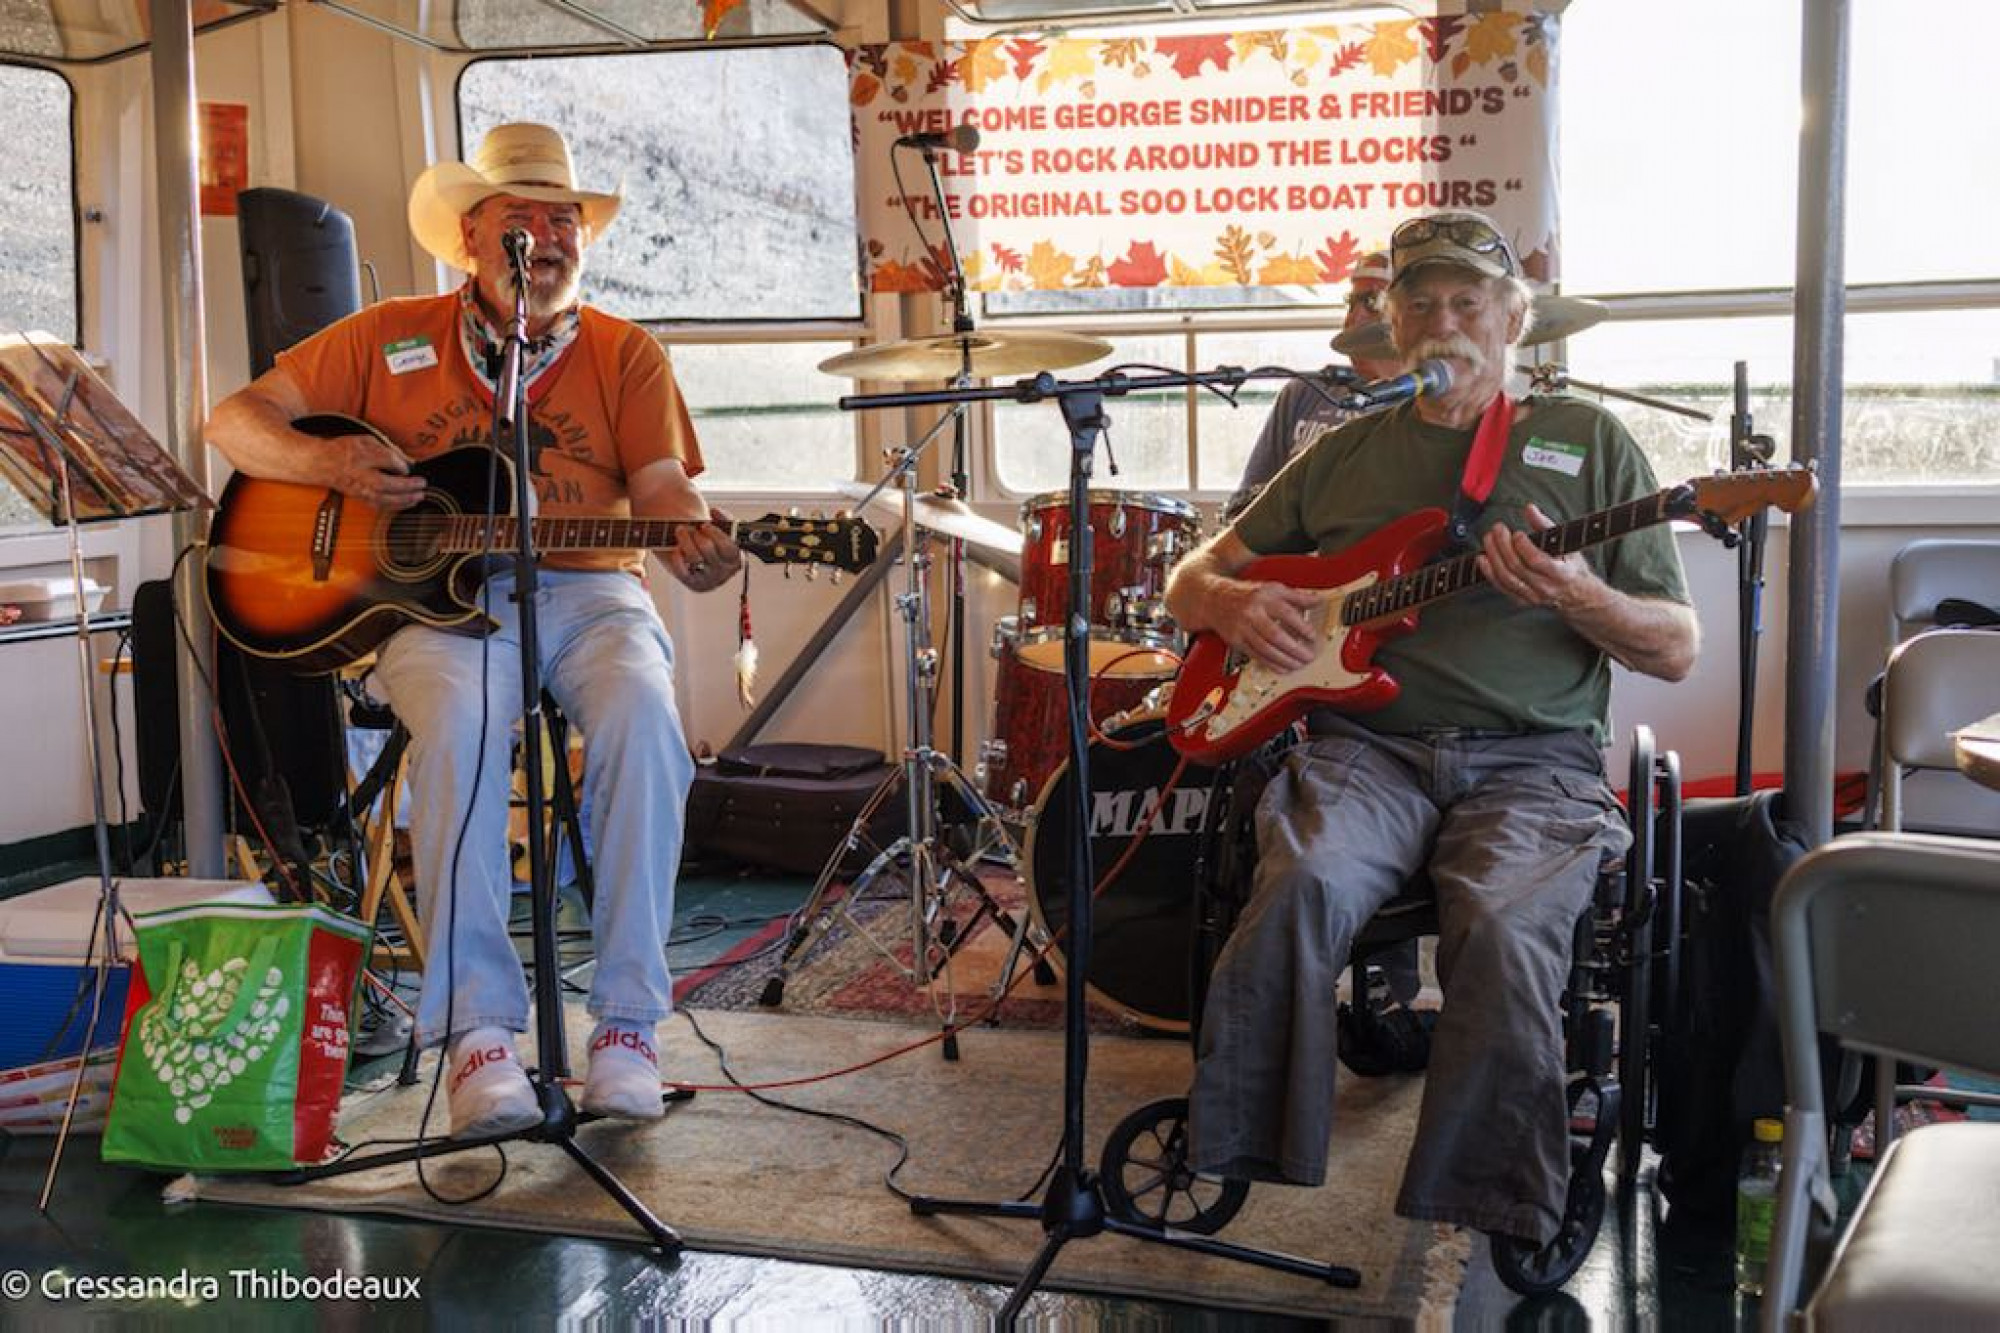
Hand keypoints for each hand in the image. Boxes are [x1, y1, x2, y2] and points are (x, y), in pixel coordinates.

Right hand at [332, 431, 425, 510]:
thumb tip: (407, 459)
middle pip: (385, 484)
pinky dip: (395, 506)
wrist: (322, 463)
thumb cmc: (345, 450)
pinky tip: (406, 503)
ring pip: (383, 499)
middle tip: (421, 484)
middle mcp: (359, 475)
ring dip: (404, 499)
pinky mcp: (360, 498)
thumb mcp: (367, 440)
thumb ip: (388, 449)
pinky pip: (380, 506)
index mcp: (360, 456)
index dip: (401, 464)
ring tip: (419, 496)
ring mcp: (359, 489)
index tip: (409, 466)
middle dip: (406, 486)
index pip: (385, 460)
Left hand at [666, 509, 742, 591]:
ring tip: (680, 531)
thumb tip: (716, 512)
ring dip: (684, 539)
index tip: (704, 525)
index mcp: (736, 559)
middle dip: (695, 533)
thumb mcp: (721, 528)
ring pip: (694, 557)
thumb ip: (723, 518)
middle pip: (708, 548)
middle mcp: (725, 572)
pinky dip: (677, 558)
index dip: (715, 534)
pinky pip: (683, 570)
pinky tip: (677, 550)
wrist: (696, 557)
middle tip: (688, 527)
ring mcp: (710, 580)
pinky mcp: (694, 585)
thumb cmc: (710, 539)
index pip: (728, 547)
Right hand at [1212, 579, 1324, 673]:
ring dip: (1284, 660)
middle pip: (1275, 634)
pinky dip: (1271, 664)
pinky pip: (1255, 655)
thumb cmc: (1246, 594)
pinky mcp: (1236, 641)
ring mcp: (1242, 628)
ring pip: (1265, 648)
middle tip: (1308, 656)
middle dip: (1294, 649)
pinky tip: (1282, 668)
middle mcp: (1252, 612)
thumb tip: (1317, 601)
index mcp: (1263, 597)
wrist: (1214, 599)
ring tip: (1298, 664)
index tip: (1312, 636)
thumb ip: (1297, 596)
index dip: (1301, 626)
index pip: (1286, 613)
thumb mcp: (1273, 589)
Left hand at [1477, 503, 1602, 615]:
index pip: (1537, 561)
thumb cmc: (1571, 565)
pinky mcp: (1521, 600)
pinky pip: (1501, 587)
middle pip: (1517, 568)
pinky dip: (1489, 572)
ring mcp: (1533, 596)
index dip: (1523, 546)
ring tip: (1489, 539)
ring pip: (1506, 578)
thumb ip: (1545, 525)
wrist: (1575, 593)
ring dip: (1493, 557)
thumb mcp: (1566, 543)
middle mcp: (1546, 587)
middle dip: (1503, 545)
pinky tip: (1482, 559)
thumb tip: (1529, 509)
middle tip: (1498, 529)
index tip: (1517, 533)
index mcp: (1561, 573)